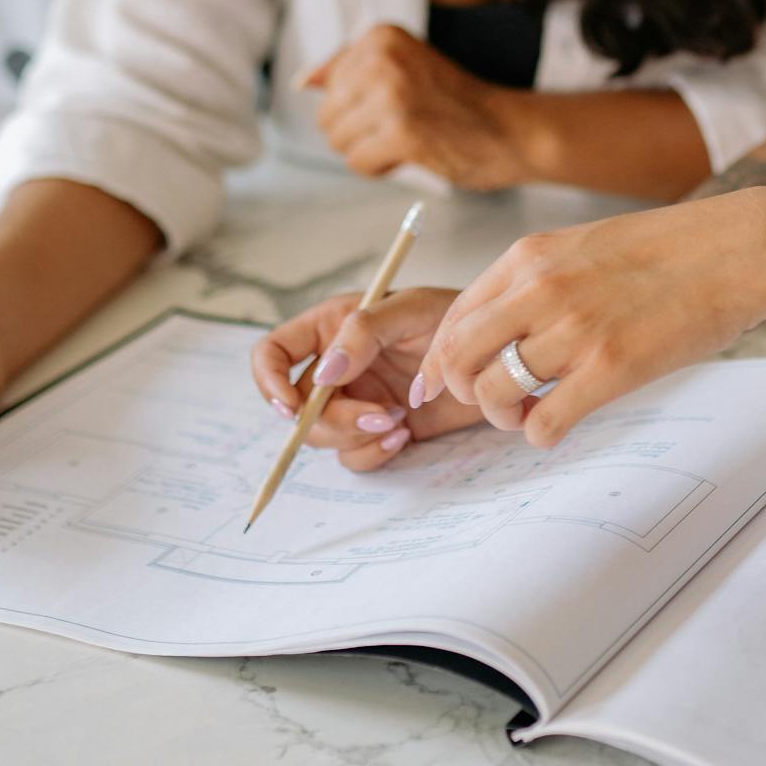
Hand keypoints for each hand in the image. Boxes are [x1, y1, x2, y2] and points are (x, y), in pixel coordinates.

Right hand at [247, 288, 486, 470]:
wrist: (497, 357)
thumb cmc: (455, 318)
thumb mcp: (411, 309)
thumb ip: (364, 332)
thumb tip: (323, 374)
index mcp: (329, 329)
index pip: (272, 354)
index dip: (269, 382)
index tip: (292, 406)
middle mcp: (334, 368)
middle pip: (297, 408)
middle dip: (331, 420)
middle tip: (379, 416)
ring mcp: (354, 401)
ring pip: (322, 437)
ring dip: (355, 436)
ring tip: (398, 420)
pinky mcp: (377, 430)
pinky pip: (354, 456)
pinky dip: (374, 453)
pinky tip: (404, 434)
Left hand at [304, 24, 526, 190]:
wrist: (509, 130)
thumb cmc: (455, 103)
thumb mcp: (402, 68)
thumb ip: (350, 70)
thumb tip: (303, 81)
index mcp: (381, 35)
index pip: (328, 84)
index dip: (360, 104)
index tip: (401, 100)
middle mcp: (382, 58)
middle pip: (327, 114)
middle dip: (359, 130)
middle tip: (406, 123)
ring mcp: (392, 95)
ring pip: (338, 141)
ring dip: (369, 150)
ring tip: (409, 137)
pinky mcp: (401, 132)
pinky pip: (357, 162)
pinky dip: (379, 168)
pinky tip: (412, 154)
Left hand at [415, 191, 765, 446]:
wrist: (741, 251)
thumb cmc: (673, 250)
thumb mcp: (587, 246)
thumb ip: (540, 280)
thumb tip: (507, 325)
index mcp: (530, 256)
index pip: (453, 315)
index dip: (437, 358)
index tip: (436, 384)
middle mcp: (540, 290)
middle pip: (458, 356)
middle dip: (458, 391)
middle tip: (484, 404)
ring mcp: (574, 330)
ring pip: (493, 394)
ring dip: (500, 417)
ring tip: (525, 416)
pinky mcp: (610, 369)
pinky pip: (543, 423)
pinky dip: (539, 435)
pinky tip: (557, 426)